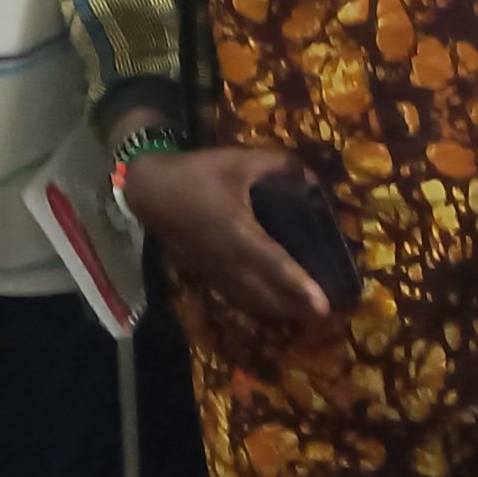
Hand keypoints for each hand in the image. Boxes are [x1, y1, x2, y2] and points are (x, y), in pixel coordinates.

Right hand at [124, 147, 331, 325]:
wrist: (149, 191)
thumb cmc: (197, 175)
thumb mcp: (240, 161)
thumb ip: (280, 166)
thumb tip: (312, 179)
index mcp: (241, 234)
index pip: (277, 265)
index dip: (301, 286)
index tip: (324, 306)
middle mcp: (230, 261)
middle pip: (268, 294)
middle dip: (298, 307)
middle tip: (328, 315)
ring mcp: (216, 271)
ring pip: (253, 300)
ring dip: (280, 310)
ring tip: (306, 315)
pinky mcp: (206, 273)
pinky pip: (238, 296)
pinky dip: (258, 304)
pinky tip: (270, 303)